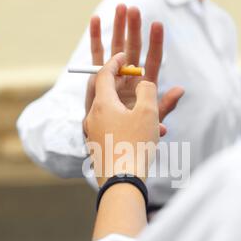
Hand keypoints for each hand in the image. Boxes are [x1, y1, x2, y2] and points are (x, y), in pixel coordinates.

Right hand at [84, 4, 183, 136]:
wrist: (110, 140)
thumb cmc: (133, 132)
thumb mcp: (152, 120)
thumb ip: (164, 106)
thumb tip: (180, 90)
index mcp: (144, 85)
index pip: (152, 60)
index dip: (155, 43)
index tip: (158, 24)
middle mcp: (129, 77)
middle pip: (133, 49)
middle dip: (134, 29)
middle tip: (134, 9)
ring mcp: (113, 75)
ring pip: (116, 47)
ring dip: (117, 27)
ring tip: (120, 7)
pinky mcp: (97, 78)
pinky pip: (96, 56)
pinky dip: (96, 38)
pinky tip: (95, 20)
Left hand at [85, 53, 159, 186]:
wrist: (121, 183)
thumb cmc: (135, 145)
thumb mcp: (148, 113)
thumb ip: (148, 91)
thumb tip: (144, 83)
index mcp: (102, 104)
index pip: (103, 74)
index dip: (115, 62)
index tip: (124, 57)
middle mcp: (92, 117)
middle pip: (104, 93)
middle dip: (118, 84)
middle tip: (131, 79)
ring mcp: (92, 134)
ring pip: (108, 113)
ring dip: (123, 107)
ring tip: (141, 112)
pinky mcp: (96, 148)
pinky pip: (109, 129)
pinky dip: (121, 123)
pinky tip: (137, 135)